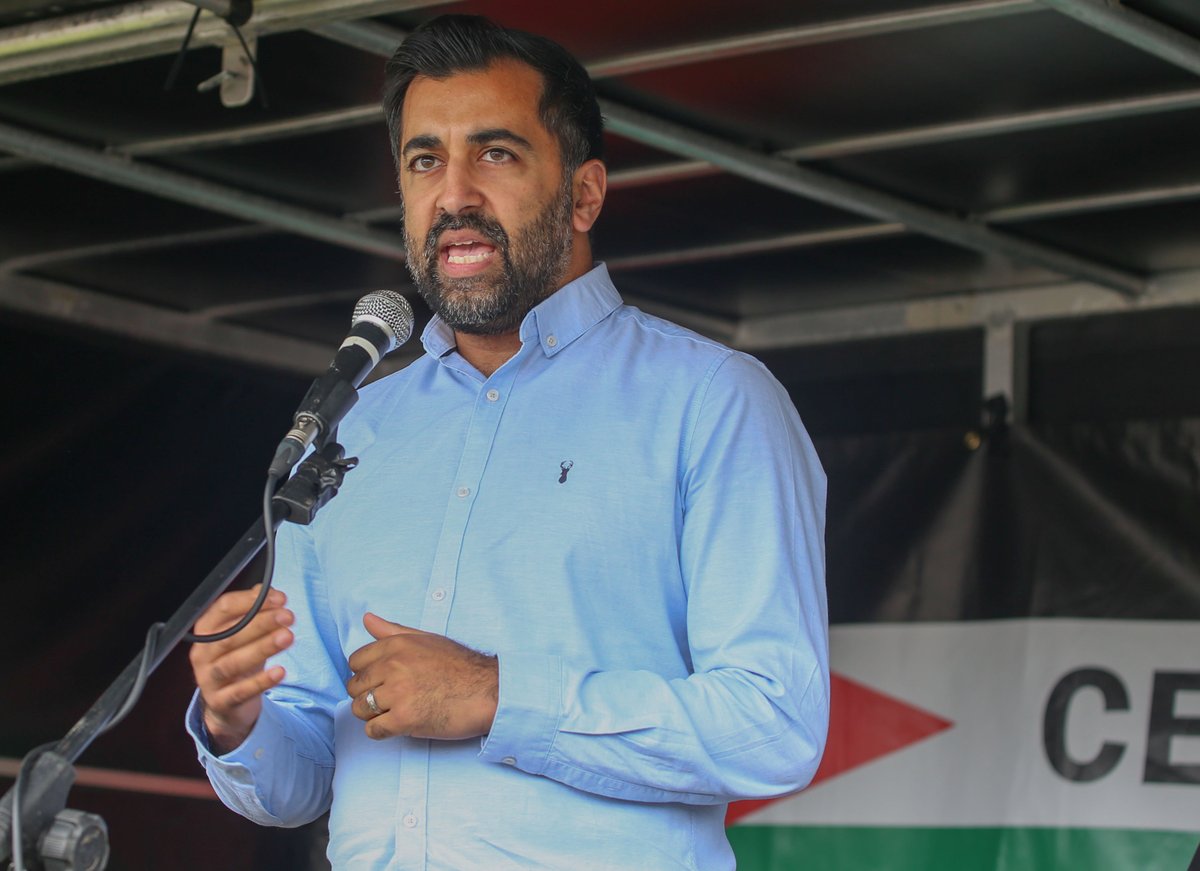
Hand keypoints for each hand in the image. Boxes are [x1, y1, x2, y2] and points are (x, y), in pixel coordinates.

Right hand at [188, 585, 293, 753]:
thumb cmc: (237, 657)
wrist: (227, 702)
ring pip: (233, 662)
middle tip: (288, 615)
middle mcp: (202, 653)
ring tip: (287, 637)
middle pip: (230, 634)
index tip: (280, 598)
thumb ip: (255, 611)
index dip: (251, 601)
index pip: (222, 608)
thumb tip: (269, 592)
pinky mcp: (219, 701)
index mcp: (206, 629)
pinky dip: (260, 682)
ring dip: (262, 647)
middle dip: (261, 623)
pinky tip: (280, 672)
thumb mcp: (245, 632)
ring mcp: (207, 678)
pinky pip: (240, 692)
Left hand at [346, 613, 497, 740]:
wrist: (488, 691)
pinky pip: (373, 730)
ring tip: (394, 713)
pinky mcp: (405, 719)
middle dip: (368, 695)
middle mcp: (393, 666)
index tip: (382, 681)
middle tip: (390, 700)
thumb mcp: (427, 639)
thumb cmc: (461, 666)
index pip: (356, 661)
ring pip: (360, 709)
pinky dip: (382, 731)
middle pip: (355, 686)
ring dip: (372, 715)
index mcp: (397, 645)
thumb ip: (392, 631)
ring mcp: (398, 693)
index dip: (367, 673)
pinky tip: (399, 725)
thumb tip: (366, 619)